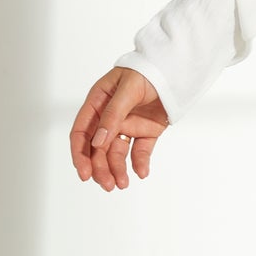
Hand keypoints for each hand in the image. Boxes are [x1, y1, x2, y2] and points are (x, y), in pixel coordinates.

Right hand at [70, 68, 169, 190]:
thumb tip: (98, 142)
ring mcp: (127, 126)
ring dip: (117, 169)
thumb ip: (113, 115)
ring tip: (123, 184)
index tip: (84, 174)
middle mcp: (109, 118)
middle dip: (100, 168)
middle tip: (108, 185)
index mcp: (97, 104)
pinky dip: (140, 163)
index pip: (81, 133)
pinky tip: (142, 172)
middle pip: (98, 149)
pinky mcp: (146, 132)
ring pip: (116, 153)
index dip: (80, 155)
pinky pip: (140, 151)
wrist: (175, 70)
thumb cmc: (146, 72)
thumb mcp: (127, 90)